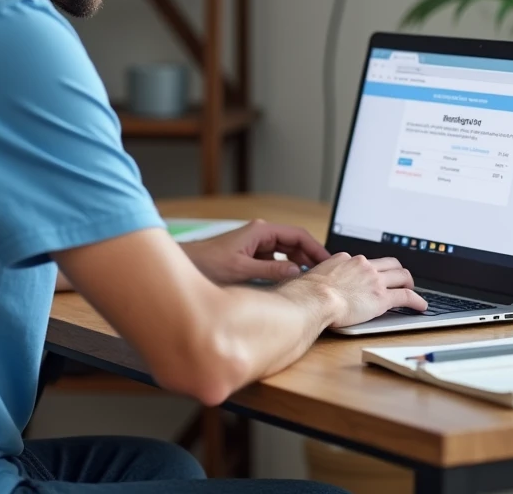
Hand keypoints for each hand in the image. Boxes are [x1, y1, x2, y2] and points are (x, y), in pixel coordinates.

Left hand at [181, 219, 330, 284]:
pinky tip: (292, 281)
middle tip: (325, 273)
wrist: (185, 265)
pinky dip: (285, 268)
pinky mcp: (250, 256)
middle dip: (310, 256)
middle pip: (294, 242)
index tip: (328, 261)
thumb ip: (270, 269)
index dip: (315, 247)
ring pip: (285, 251)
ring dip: (298, 263)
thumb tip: (296, 271)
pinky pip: (275, 260)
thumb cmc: (207, 263)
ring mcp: (255, 245)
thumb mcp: (241, 269)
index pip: (297, 235)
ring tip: (313, 278)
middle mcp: (260, 235)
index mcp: (261, 231)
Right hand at [294, 253, 426, 327]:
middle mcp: (363, 265)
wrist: (314, 299)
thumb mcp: (312, 277)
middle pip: (389, 263)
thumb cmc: (307, 293)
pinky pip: (406, 296)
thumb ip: (318, 278)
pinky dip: (417, 300)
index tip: (373, 276)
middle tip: (400, 279)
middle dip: (397, 271)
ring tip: (413, 290)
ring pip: (402, 276)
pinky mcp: (382, 298)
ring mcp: (375, 280)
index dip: (372, 270)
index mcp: (346, 259)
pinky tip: (421, 306)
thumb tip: (310, 285)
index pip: (365, 262)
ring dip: (410, 282)